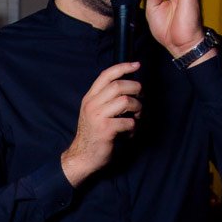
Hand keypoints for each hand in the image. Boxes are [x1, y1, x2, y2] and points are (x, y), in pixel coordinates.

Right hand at [60, 61, 142, 186]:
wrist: (82, 157)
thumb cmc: (92, 134)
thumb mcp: (93, 112)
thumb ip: (105, 99)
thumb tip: (127, 87)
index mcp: (90, 98)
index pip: (106, 75)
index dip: (123, 67)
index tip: (136, 65)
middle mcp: (92, 105)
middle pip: (119, 86)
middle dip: (135, 89)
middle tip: (140, 98)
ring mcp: (98, 117)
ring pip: (125, 101)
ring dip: (137, 108)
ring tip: (136, 116)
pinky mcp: (106, 130)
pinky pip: (128, 122)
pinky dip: (134, 127)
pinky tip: (130, 132)